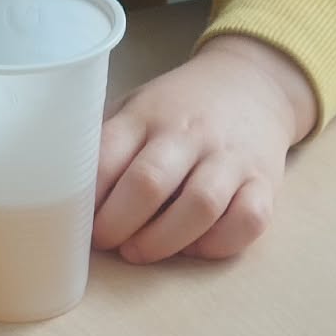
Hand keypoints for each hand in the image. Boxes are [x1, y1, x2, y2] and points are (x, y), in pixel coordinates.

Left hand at [93, 37, 316, 264]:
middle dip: (119, 224)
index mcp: (150, 114)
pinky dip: (218, 244)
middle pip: (150, 183)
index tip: (79, 221)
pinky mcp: (265, 184)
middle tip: (110, 243)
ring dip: (163, 242)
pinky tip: (195, 246)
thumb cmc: (180, 111)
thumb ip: (109, 146)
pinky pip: (246, 222)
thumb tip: (70, 199)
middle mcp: (191, 133)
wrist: (252, 84)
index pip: (108, 154)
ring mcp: (231, 159)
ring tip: (142, 251)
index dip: (88, 198)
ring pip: (199, 207)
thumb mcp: (137, 109)